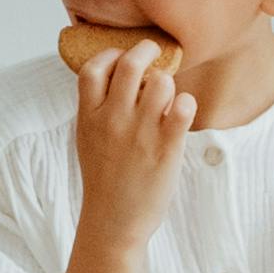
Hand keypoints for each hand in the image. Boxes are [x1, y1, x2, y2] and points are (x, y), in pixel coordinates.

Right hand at [64, 27, 193, 272]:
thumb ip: (96, 108)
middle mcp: (112, 120)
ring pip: (162, 81)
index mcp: (89, 117)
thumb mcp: (87, 139)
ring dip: (169, 82)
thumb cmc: (103, 180)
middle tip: (155, 53)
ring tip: (167, 98)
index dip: (110, 55)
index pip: (93, 68)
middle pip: (130, 64)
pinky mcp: (166, 148)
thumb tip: (113, 75)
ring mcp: (140, 133)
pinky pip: (183, 107)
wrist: (113, 222)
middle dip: (147, 50)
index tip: (120, 57)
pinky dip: (186, 103)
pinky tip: (181, 114)